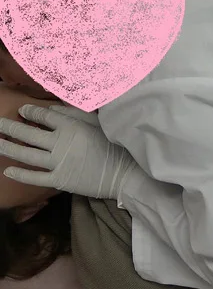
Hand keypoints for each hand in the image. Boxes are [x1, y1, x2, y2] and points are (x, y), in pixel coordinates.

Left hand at [0, 104, 136, 199]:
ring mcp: (57, 162)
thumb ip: (76, 114)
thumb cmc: (115, 146)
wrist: (126, 173)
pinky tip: (8, 170)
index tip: (22, 110)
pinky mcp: (59, 180)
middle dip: (10, 127)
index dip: (30, 112)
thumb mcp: (99, 124)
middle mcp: (59, 143)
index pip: (43, 116)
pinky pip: (35, 177)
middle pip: (28, 133)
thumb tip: (55, 107)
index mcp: (70, 126)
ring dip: (7, 147)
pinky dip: (20, 174)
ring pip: (25, 154)